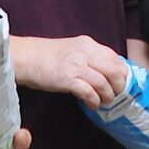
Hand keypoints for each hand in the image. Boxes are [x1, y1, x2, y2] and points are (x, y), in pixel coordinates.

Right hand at [12, 35, 128, 108]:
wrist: (27, 57)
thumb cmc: (49, 56)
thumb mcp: (74, 50)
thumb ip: (91, 57)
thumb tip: (107, 72)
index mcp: (89, 45)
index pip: (115, 58)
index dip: (121, 73)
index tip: (120, 83)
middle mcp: (85, 53)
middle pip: (114, 70)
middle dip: (118, 86)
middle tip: (115, 95)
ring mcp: (76, 65)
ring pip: (104, 82)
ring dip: (107, 95)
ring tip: (104, 101)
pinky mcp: (67, 78)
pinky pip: (88, 91)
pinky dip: (94, 100)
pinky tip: (93, 104)